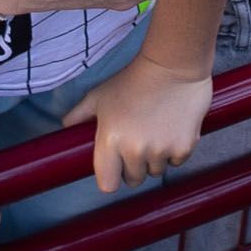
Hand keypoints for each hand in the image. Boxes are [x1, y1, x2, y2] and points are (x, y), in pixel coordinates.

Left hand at [71, 52, 210, 192]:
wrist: (173, 65)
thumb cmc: (132, 80)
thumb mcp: (100, 95)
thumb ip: (79, 114)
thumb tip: (66, 126)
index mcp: (110, 141)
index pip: (108, 185)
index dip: (111, 177)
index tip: (116, 167)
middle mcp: (135, 151)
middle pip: (134, 179)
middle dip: (135, 167)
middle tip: (138, 143)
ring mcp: (161, 151)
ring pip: (156, 171)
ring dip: (155, 159)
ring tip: (156, 132)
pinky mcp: (184, 147)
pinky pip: (177, 161)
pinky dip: (175, 151)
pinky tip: (172, 129)